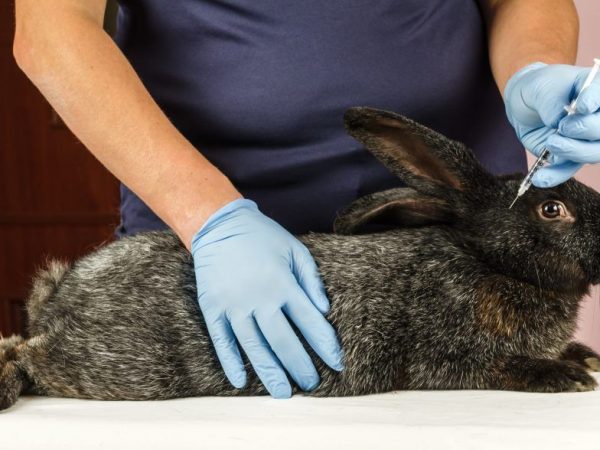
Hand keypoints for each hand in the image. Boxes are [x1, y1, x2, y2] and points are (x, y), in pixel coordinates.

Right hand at [191, 198, 343, 397]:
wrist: (220, 225)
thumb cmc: (263, 236)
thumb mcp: (295, 249)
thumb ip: (311, 279)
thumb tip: (324, 310)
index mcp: (283, 284)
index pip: (310, 322)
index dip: (325, 345)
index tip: (337, 364)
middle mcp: (259, 299)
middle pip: (284, 342)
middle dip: (300, 366)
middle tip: (311, 385)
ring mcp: (234, 306)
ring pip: (254, 347)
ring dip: (270, 373)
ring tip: (283, 394)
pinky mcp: (213, 309)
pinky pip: (222, 341)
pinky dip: (230, 362)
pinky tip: (240, 381)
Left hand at [504, 62, 599, 186]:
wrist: (524, 103)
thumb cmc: (539, 89)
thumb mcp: (542, 88)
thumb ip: (552, 103)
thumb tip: (558, 122)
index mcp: (597, 91)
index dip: (596, 101)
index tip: (583, 106)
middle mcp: (598, 117)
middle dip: (586, 129)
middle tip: (563, 126)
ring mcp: (586, 140)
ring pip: (593, 153)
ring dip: (573, 151)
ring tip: (551, 142)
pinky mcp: (569, 156)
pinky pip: (567, 170)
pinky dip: (555, 175)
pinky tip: (540, 178)